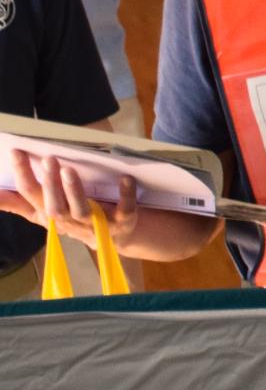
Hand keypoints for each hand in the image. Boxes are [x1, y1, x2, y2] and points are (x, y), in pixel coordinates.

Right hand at [0, 152, 138, 245]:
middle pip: (55, 205)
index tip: (16, 152)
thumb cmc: (73, 218)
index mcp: (49, 213)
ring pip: (82, 209)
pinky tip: (125, 179)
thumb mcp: (43, 213)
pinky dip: (125, 194)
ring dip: (75, 190)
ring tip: (70, 169)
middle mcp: (70, 220)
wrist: (113, 237)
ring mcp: (96, 222)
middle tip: (48, 159)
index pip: (31, 194)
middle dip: (50, 184)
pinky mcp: (122, 221)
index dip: (23, 174)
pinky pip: (124, 209)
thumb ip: (18, 203)